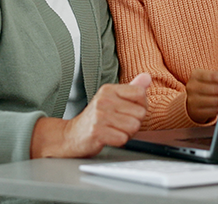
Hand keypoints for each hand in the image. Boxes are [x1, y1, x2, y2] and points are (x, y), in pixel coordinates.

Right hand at [31, 73, 150, 157]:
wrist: (71, 135)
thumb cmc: (96, 118)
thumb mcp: (112, 99)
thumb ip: (131, 89)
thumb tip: (147, 77)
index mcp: (109, 89)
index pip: (140, 93)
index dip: (140, 106)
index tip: (128, 111)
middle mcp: (104, 100)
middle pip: (140, 113)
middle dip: (134, 123)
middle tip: (118, 124)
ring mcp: (99, 115)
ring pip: (133, 127)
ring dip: (127, 133)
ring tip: (113, 130)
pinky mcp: (96, 131)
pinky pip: (123, 139)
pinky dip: (118, 141)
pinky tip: (108, 138)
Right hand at [186, 67, 217, 123]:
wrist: (195, 101)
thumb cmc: (208, 86)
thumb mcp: (213, 77)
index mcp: (196, 74)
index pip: (214, 76)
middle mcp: (191, 86)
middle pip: (215, 88)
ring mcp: (192, 100)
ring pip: (215, 101)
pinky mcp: (195, 111)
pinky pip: (213, 111)